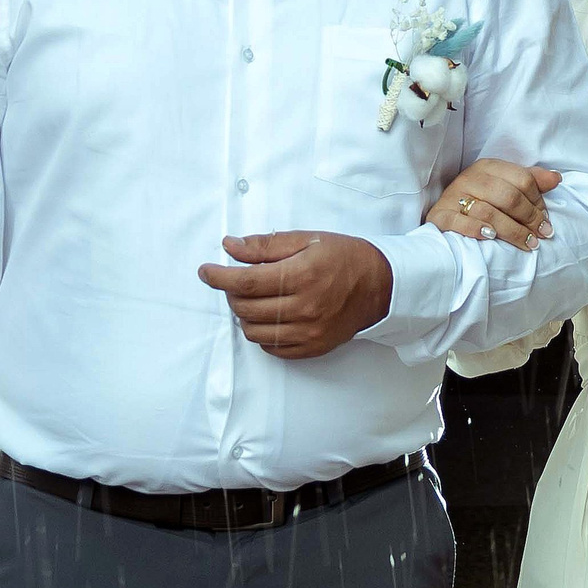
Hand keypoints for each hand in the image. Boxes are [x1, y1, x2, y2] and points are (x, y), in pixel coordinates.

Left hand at [197, 231, 392, 358]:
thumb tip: (229, 246)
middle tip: (236, 281)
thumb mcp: (307, 240)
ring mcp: (308, 332)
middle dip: (231, 294)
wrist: (381, 286)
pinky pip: (272, 348)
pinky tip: (269, 316)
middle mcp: (304, 307)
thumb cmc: (344, 257)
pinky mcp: (312, 348)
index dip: (218, 278)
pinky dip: (262, 333)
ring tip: (253, 299)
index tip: (206, 271)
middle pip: (245, 308)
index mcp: (301, 275)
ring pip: (254, 332)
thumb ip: (265, 245)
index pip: (245, 282)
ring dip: (244, 314)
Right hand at [426, 159, 561, 249]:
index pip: (522, 179)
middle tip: (541, 235)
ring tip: (528, 244)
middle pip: (508, 196)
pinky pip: (458, 222)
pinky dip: (475, 229)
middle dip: (529, 218)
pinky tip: (491, 238)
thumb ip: (530, 181)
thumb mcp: (503, 185)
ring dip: (512, 231)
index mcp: (488, 167)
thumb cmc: (479, 200)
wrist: (443, 213)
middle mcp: (470, 178)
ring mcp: (453, 196)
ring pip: (488, 212)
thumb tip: (556, 178)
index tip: (546, 220)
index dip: (538, 201)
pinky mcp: (440, 215)